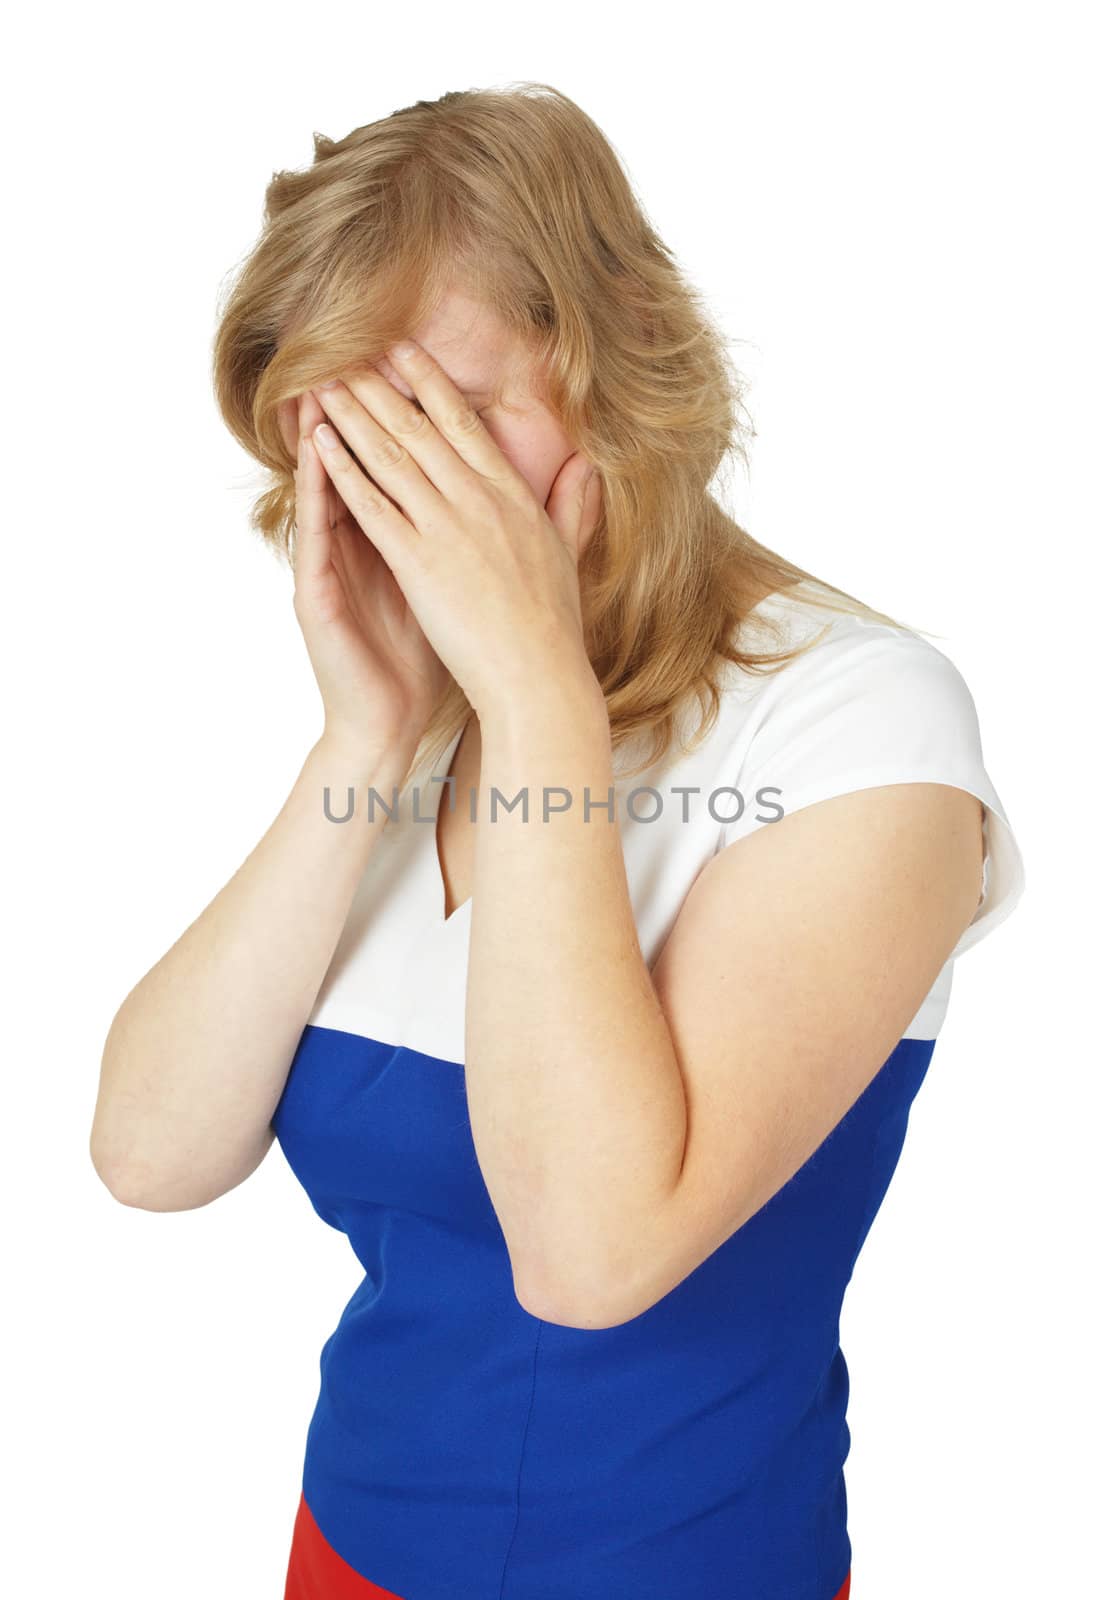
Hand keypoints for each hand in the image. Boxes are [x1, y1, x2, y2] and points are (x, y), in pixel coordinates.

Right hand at [281, 388, 449, 759]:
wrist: (391, 721)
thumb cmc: (424, 658)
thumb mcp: (454, 589)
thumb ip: (467, 543)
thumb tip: (496, 505)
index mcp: (396, 540)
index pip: (399, 468)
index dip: (406, 421)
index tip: (416, 367)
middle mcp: (359, 546)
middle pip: (359, 464)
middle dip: (361, 411)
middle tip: (361, 351)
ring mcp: (332, 567)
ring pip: (328, 486)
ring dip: (326, 433)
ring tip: (327, 378)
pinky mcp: (316, 594)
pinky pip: (315, 534)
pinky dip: (316, 492)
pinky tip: (314, 455)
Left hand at [305, 341, 603, 720]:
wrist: (537, 678)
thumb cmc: (553, 628)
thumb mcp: (569, 554)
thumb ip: (574, 505)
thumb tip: (588, 465)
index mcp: (512, 497)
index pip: (464, 426)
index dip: (429, 384)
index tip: (403, 350)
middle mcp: (479, 501)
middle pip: (420, 429)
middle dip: (380, 385)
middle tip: (347, 349)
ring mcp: (448, 528)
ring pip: (390, 456)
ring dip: (353, 414)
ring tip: (323, 381)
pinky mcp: (419, 562)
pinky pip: (372, 505)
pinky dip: (342, 470)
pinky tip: (318, 444)